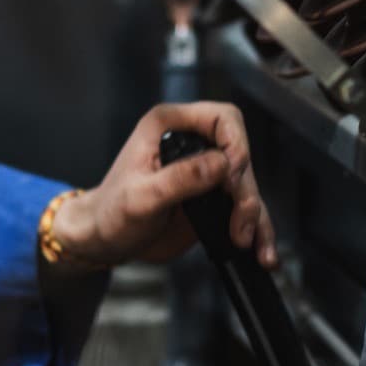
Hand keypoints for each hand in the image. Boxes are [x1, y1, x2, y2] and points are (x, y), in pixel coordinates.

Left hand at [50, 102, 275, 269]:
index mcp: (169, 126)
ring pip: (247, 184)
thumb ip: (180, 178)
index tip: (230, 176)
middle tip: (238, 220)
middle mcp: (192, 143)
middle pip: (241, 154)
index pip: (221, 118)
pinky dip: (255, 228)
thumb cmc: (110, 212)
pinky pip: (242, 208)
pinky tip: (261, 248)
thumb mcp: (141, 196)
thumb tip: (221, 164)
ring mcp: (205, 171)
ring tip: (247, 241)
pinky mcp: (212, 198)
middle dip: (244, 189)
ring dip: (253, 213)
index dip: (235, 143)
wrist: (104, 240)